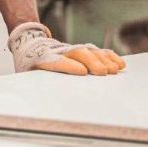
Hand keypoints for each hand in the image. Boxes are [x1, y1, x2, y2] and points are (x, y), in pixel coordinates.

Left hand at [8, 22, 125, 75]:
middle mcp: (60, 51)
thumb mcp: (28, 74)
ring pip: (89, 51)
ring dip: (103, 60)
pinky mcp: (81, 50)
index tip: (82, 72)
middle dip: (90, 62)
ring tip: (114, 70)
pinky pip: (97, 51)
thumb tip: (42, 104)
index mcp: (43, 58)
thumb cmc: (30, 64)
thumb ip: (36, 84)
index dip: (69, 65)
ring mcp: (72, 50)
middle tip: (102, 72)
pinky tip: (119, 64)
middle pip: (77, 53)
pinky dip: (109, 56)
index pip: (56, 61)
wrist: (30, 43)